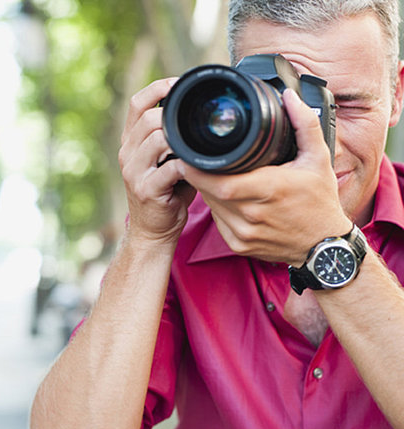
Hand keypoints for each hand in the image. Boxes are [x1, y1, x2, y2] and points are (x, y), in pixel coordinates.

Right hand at [119, 78, 195, 245]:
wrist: (153, 232)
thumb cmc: (166, 194)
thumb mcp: (165, 160)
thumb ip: (175, 139)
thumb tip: (202, 115)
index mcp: (130, 142)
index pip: (136, 103)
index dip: (158, 88)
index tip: (180, 84)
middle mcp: (126, 153)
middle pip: (147, 119)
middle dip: (173, 115)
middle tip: (196, 121)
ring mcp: (133, 172)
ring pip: (156, 139)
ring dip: (181, 140)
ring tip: (197, 146)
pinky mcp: (145, 190)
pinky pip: (169, 169)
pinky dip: (187, 165)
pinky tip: (196, 168)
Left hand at [182, 89, 351, 264]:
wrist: (324, 248)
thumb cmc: (320, 201)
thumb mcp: (318, 159)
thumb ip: (304, 124)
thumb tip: (290, 97)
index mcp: (270, 190)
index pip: (220, 182)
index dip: (199, 171)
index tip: (189, 157)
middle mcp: (253, 215)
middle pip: (210, 192)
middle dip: (201, 175)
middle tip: (199, 160)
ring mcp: (244, 234)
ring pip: (211, 207)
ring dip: (209, 191)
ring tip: (215, 176)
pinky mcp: (239, 246)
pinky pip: (217, 222)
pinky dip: (218, 208)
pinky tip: (227, 199)